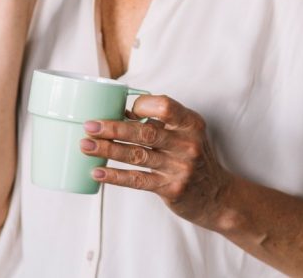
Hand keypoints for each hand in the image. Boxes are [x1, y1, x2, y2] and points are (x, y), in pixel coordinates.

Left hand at [80, 94, 231, 229]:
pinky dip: (115, 176)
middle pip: (144, 132)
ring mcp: (179, 167)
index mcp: (190, 123)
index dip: (140, 105)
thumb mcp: (185, 133)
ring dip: (107, 150)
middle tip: (88, 126)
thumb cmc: (193, 157)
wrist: (217, 196)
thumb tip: (119, 111)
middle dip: (113, 128)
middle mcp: (187, 144)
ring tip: (85, 146)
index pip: (163, 106)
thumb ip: (158, 122)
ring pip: (136, 155)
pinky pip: (137, 180)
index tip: (122, 109)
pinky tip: (97, 172)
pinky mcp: (171, 189)